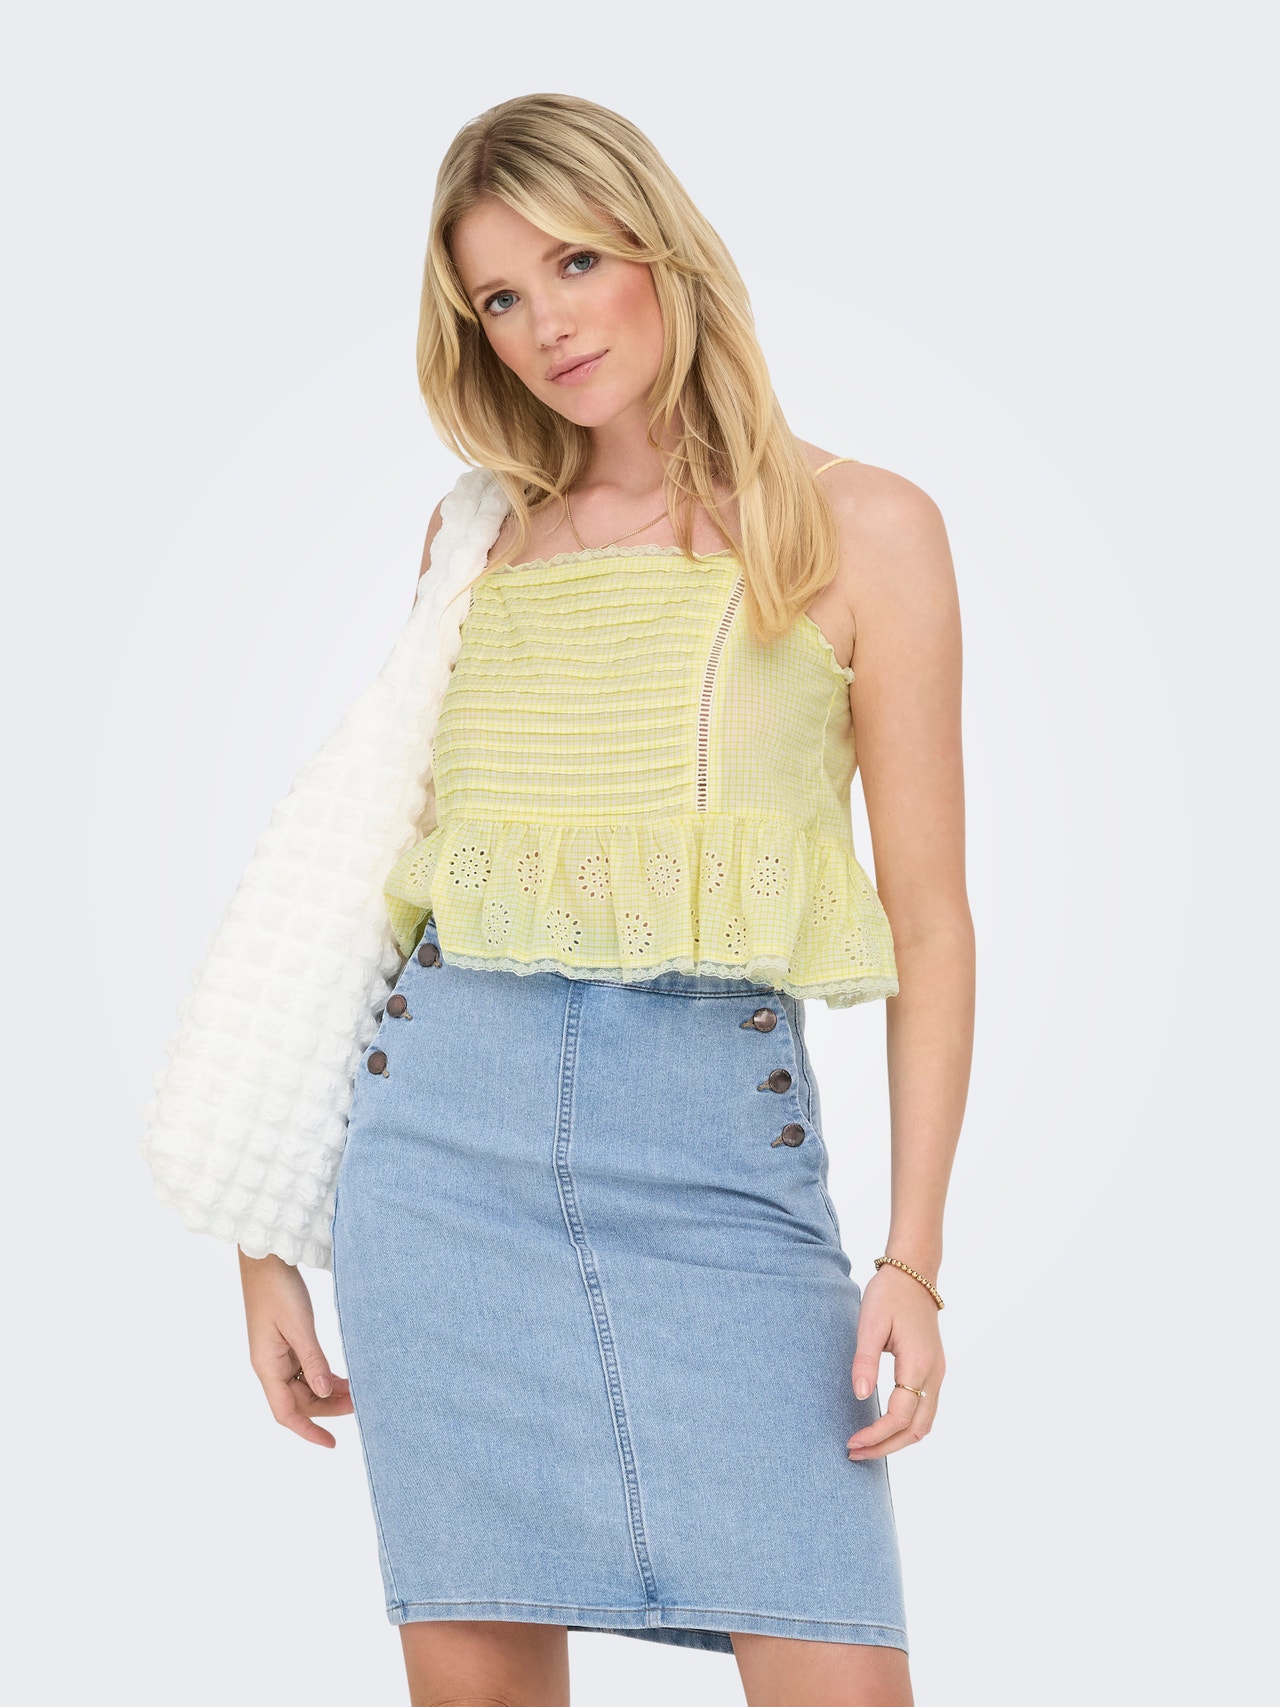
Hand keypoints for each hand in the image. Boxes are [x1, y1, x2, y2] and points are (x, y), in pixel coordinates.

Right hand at [238, 1248, 354, 1447]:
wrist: (265, 1259)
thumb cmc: (278, 1289)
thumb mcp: (299, 1325)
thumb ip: (314, 1359)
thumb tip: (323, 1393)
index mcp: (267, 1367)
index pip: (286, 1413)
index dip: (308, 1431)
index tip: (331, 1443)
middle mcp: (270, 1365)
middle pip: (298, 1402)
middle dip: (326, 1408)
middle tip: (359, 1405)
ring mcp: (278, 1355)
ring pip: (304, 1386)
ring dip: (327, 1392)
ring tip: (356, 1392)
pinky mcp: (286, 1343)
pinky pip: (305, 1369)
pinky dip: (323, 1376)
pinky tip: (341, 1377)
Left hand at [846, 1261, 944, 1460]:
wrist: (914, 1274)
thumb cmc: (888, 1295)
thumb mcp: (869, 1323)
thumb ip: (865, 1360)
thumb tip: (860, 1396)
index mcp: (918, 1364)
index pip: (899, 1416)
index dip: (876, 1434)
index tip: (851, 1442)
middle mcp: (934, 1374)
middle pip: (917, 1430)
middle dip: (886, 1447)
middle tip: (855, 1453)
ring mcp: (937, 1373)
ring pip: (925, 1424)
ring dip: (898, 1440)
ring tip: (868, 1445)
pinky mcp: (934, 1370)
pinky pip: (925, 1410)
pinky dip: (907, 1427)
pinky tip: (884, 1426)